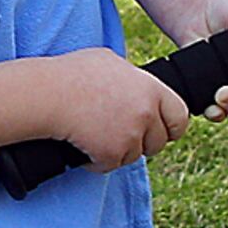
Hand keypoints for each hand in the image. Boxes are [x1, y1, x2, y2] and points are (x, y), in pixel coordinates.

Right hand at [43, 47, 196, 170]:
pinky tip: (83, 146)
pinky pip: (111, 165)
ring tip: (95, 135)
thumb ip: (133, 79)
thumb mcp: (110, 62)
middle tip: (120, 136)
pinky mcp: (113, 153)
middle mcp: (146, 112)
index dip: (171, 127)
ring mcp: (131, 134)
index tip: (161, 131)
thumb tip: (138, 86)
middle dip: (142, 143)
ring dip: (117, 152)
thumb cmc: (72, 74)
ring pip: (134, 155)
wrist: (47, 95)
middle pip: (158, 142)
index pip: (180, 116)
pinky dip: (97, 161)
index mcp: (151, 88)